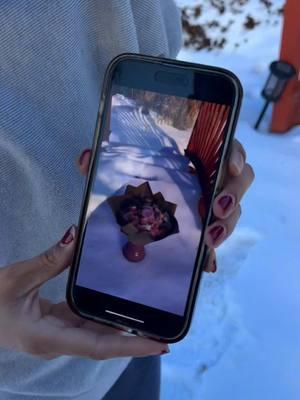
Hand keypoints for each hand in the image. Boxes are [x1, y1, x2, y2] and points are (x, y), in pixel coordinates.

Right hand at [0, 227, 167, 359]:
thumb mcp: (16, 278)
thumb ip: (49, 260)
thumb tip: (77, 237)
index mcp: (48, 337)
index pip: (97, 346)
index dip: (129, 346)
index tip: (158, 345)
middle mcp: (58, 341)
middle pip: (102, 343)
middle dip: (134, 341)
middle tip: (165, 332)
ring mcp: (57, 334)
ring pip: (96, 334)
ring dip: (122, 330)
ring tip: (149, 320)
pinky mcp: (56, 325)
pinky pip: (85, 322)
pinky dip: (103, 316)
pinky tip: (118, 306)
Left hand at [77, 139, 254, 273]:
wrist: (139, 213)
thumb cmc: (132, 184)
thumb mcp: (118, 172)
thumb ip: (103, 163)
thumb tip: (85, 158)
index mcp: (196, 156)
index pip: (226, 147)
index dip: (235, 154)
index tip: (230, 167)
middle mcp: (210, 178)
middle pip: (240, 180)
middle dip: (233, 194)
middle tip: (216, 209)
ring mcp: (212, 204)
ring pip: (234, 210)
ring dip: (227, 224)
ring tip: (209, 239)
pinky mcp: (206, 229)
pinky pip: (218, 239)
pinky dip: (213, 252)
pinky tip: (206, 263)